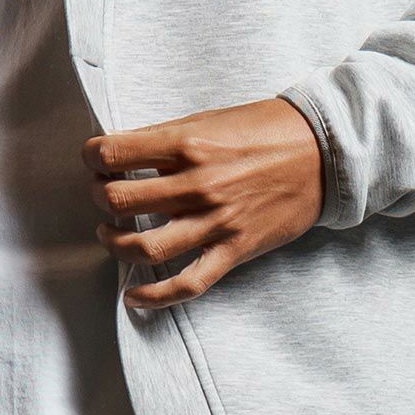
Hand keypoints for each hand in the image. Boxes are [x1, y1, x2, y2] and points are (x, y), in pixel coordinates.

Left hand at [84, 95, 326, 309]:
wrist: (321, 151)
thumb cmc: (263, 129)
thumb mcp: (209, 118)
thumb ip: (164, 136)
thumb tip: (120, 150)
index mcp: (187, 143)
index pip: (114, 153)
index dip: (92, 156)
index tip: (94, 159)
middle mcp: (197, 183)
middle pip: (119, 201)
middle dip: (98, 197)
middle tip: (102, 194)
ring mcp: (216, 220)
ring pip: (144, 246)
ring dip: (114, 242)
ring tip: (110, 234)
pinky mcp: (234, 249)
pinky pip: (188, 282)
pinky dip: (155, 296)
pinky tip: (133, 296)